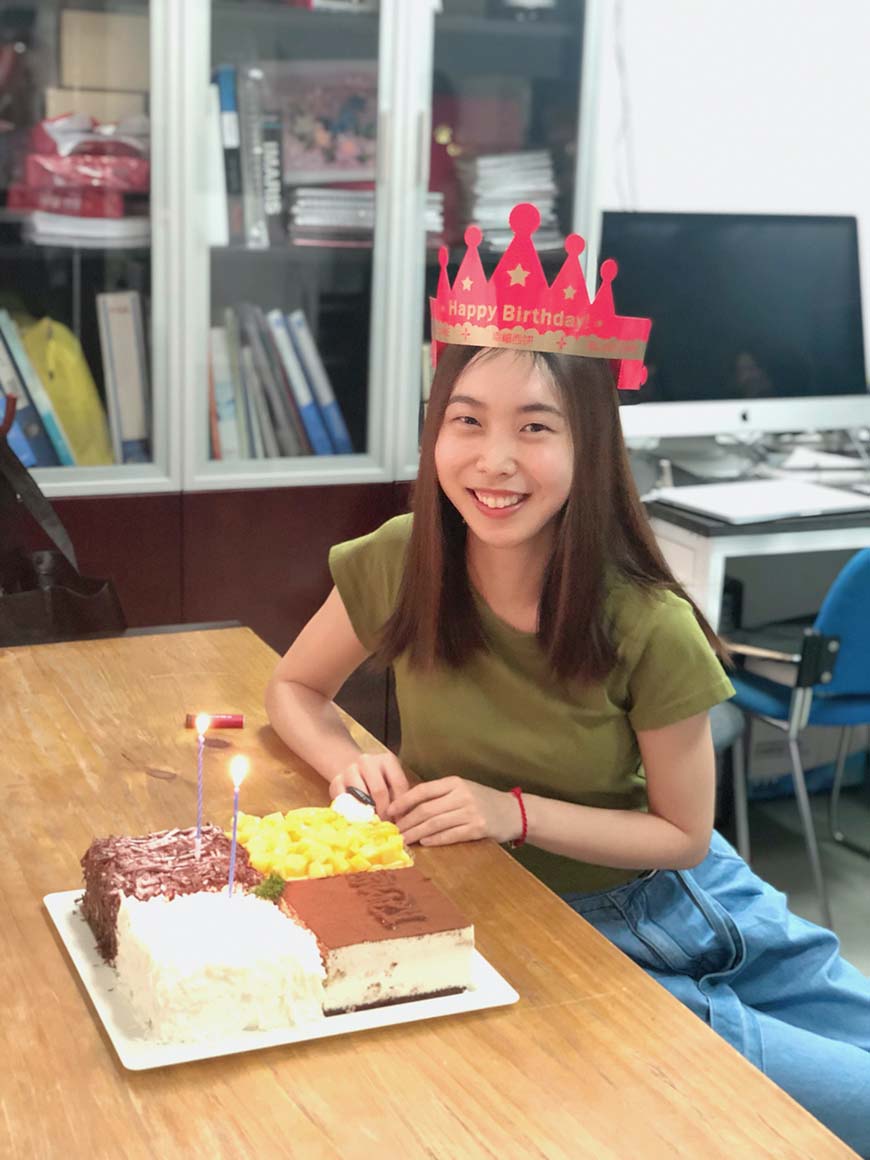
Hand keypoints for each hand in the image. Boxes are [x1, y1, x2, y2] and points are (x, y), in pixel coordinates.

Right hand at [329, 751, 409, 820]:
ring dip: (367, 814)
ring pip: (360, 797)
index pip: (398, 784)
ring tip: (372, 825)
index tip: (399, 822)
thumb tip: (401, 822)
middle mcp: (367, 761)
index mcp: (387, 760)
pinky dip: (351, 814)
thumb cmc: (380, 782)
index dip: (400, 806)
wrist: (354, 772)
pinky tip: (357, 821)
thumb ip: (398, 798)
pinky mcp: (335, 782)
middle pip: (378, 790)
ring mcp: (349, 770)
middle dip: (383, 812)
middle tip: (384, 826)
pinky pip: (344, 802)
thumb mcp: (392, 784)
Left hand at [387, 777, 520, 846]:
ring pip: (435, 823)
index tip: (390, 811)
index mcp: (455, 782)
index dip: (404, 801)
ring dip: (416, 833)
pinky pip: (451, 835)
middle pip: (426, 809)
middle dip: (406, 822)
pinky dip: (436, 840)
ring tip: (404, 840)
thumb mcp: (462, 790)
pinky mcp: (478, 828)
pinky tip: (424, 843)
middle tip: (393, 832)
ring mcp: (471, 812)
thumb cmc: (483, 801)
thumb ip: (440, 795)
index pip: (423, 790)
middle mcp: (462, 795)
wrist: (514, 812)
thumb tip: (408, 807)